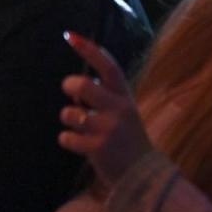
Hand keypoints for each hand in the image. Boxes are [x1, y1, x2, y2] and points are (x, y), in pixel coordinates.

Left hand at [58, 33, 152, 186]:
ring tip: (79, 127)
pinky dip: (67, 140)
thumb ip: (105, 96)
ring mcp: (108, 129)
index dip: (88, 50)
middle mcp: (118, 110)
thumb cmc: (128, 138)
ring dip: (68, 118)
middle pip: (83, 85)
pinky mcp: (98, 148)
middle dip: (69, 86)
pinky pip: (66, 137)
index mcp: (124, 97)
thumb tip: (75, 84)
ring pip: (70, 113)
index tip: (69, 36)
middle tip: (70, 93)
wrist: (144, 176)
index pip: (108, 67)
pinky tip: (79, 145)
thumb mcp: (124, 111)